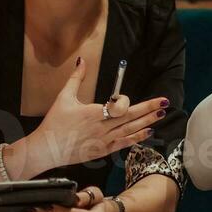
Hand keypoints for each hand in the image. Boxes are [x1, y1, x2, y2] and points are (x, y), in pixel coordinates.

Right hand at [28, 57, 167, 168]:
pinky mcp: (102, 151)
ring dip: (147, 123)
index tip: (122, 98)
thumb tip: (82, 61)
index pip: (117, 107)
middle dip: (148, 110)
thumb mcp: (64, 97)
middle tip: (164, 103)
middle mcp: (101, 128)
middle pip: (129, 118)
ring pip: (130, 131)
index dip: (123, 101)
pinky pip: (124, 144)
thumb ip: (76, 78)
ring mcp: (103, 141)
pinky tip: (148, 132)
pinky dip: (136, 138)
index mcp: (93, 113)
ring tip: (161, 115)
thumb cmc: (54, 123)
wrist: (47, 149)